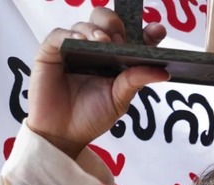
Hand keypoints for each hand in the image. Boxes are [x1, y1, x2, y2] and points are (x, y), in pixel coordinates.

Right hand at [27, 7, 169, 158]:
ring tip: (103, 42)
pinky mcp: (50, 53)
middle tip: (120, 39)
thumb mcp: (119, 99)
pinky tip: (80, 41)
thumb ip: (136, 81)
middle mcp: (95, 49)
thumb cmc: (91, 116)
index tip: (157, 32)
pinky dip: (70, 34)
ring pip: (84, 25)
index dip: (146, 32)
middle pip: (106, 21)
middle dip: (115, 24)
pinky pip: (59, 35)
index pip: (133, 37)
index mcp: (116, 58)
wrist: (64, 135)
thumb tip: (163, 72)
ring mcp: (72, 49)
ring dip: (95, 30)